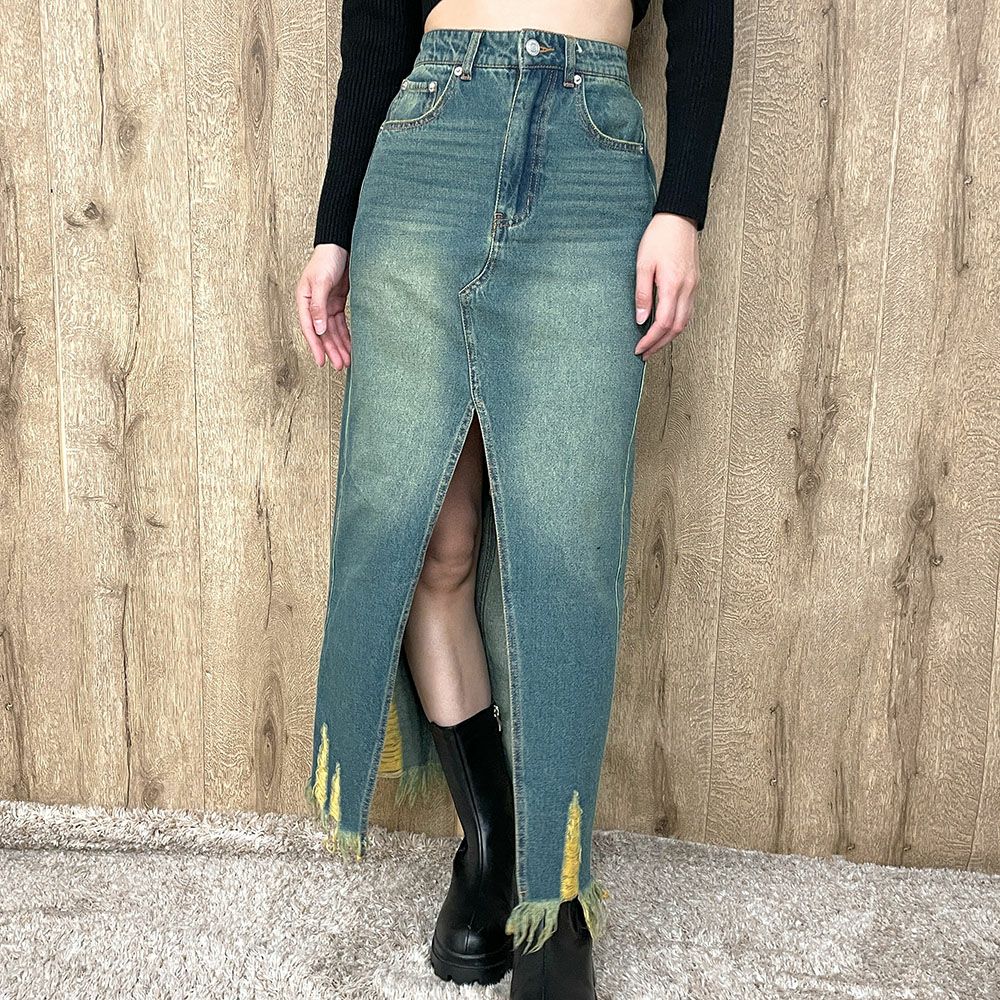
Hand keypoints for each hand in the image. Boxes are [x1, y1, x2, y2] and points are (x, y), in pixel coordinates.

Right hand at [296, 243, 350, 368]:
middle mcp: (313, 306)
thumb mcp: (321, 282)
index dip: (315, 347)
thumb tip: (318, 330)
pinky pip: (340, 324)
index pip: (309, 329)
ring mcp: (325, 305)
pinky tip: (351, 346)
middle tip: (340, 366)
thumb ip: (318, 306)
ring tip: (347, 361)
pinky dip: (346, 335)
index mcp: (304, 301)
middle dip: (331, 350)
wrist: (340, 245)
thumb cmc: (327, 259)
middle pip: (322, 333)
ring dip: (339, 346)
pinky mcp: (336, 303)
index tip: (322, 363)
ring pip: (332, 331)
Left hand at [633, 213, 699, 360]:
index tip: (639, 349)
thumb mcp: (643, 264)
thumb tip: (641, 319)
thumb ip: (642, 293)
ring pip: (685, 321)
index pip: (663, 323)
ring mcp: (693, 286)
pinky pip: (689, 310)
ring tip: (654, 344)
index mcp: (672, 285)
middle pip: (676, 328)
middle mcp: (687, 289)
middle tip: (645, 353)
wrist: (679, 217)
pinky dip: (678, 324)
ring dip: (669, 337)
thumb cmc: (659, 236)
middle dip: (660, 344)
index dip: (650, 340)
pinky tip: (667, 327)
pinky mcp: (695, 282)